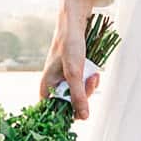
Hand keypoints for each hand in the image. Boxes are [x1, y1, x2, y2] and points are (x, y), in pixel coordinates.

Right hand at [41, 0, 102, 119]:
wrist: (74, 24)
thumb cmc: (69, 45)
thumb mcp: (75, 73)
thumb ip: (78, 96)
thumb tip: (83, 117)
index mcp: (46, 88)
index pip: (53, 113)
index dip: (68, 114)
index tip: (81, 109)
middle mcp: (53, 86)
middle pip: (69, 105)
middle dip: (83, 96)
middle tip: (90, 82)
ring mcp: (63, 81)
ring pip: (78, 95)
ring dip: (88, 88)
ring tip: (93, 75)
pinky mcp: (72, 75)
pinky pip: (82, 85)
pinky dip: (89, 81)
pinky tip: (94, 73)